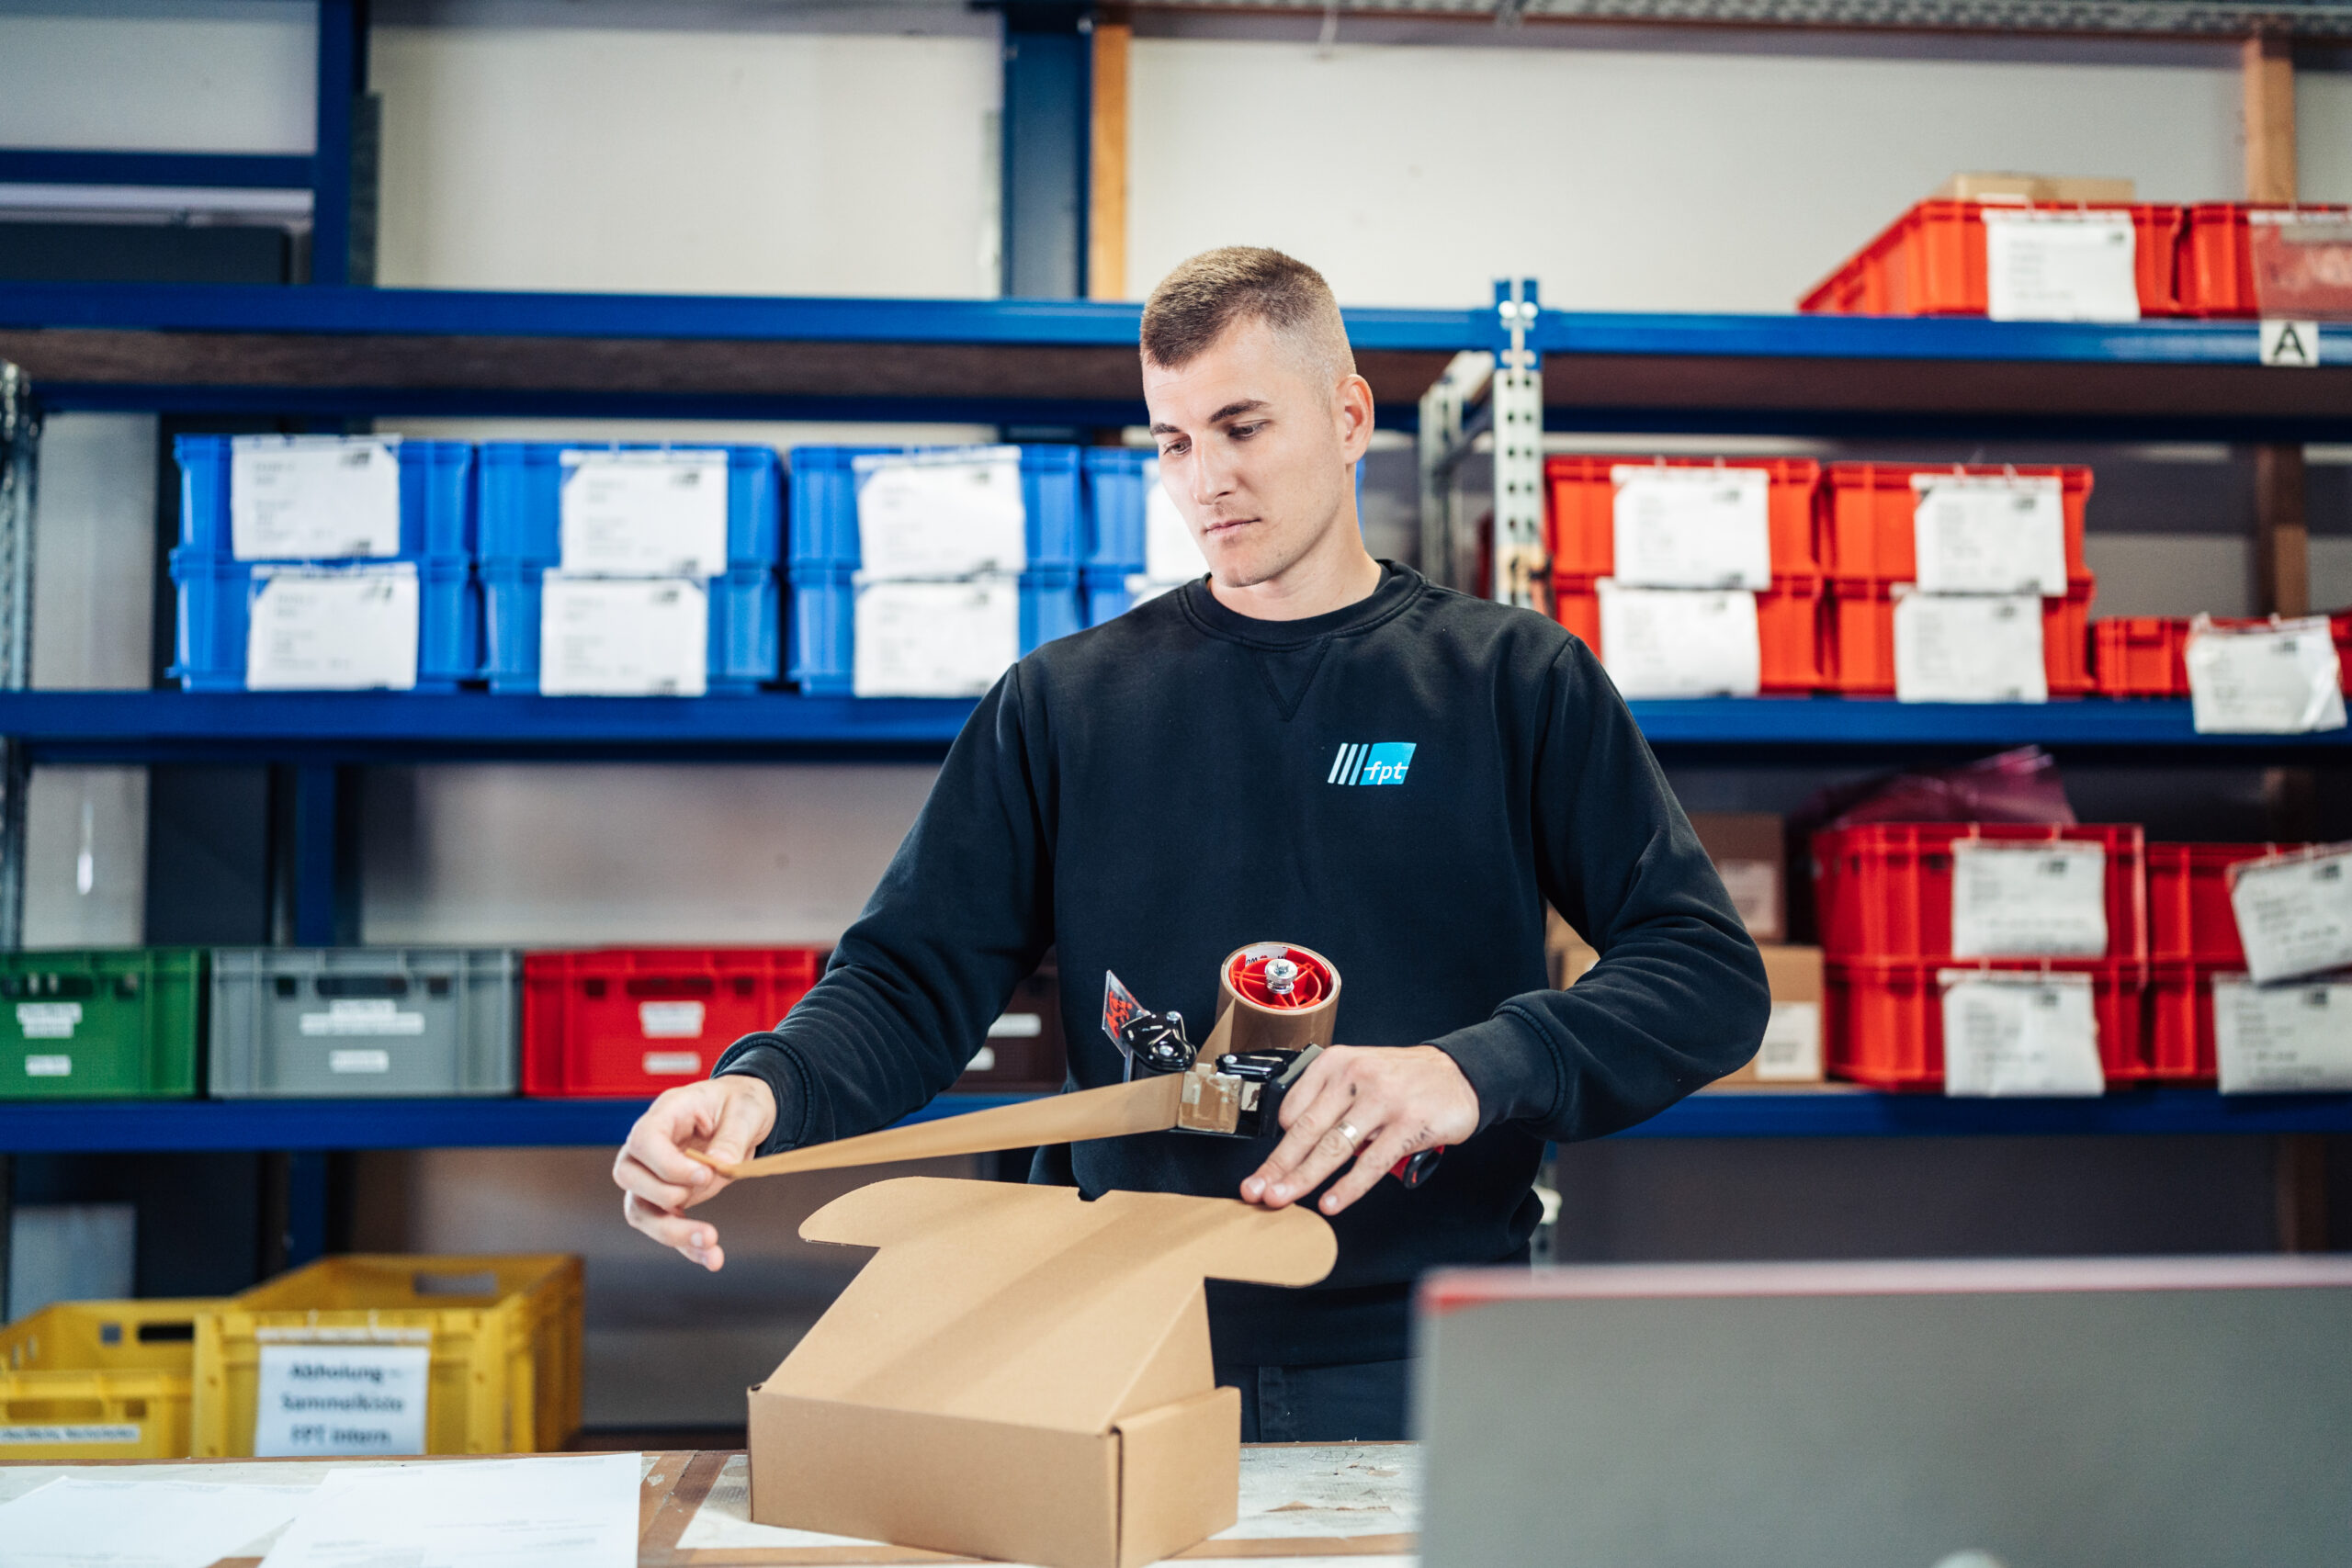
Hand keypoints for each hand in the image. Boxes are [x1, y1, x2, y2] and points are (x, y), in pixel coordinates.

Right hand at [614, 1074, 776, 1271]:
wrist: (745, 1115)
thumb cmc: (741, 1103)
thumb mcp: (747, 1110)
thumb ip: (733, 1136)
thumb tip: (720, 1166)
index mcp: (667, 1113)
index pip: (644, 1140)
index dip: (666, 1164)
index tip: (703, 1175)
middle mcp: (650, 1146)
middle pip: (629, 1177)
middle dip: (662, 1196)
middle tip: (704, 1191)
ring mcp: (654, 1174)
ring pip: (640, 1210)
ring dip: (671, 1232)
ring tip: (710, 1245)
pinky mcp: (667, 1199)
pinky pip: (666, 1226)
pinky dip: (686, 1246)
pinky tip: (711, 1258)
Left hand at [1239, 1045, 1478, 1216]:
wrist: (1458, 1074)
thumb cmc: (1402, 1080)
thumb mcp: (1358, 1073)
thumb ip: (1328, 1102)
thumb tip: (1293, 1147)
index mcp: (1336, 1063)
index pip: (1293, 1109)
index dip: (1277, 1145)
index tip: (1264, 1170)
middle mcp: (1356, 1077)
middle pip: (1306, 1130)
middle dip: (1277, 1165)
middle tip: (1256, 1190)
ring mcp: (1383, 1100)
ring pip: (1334, 1147)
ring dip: (1303, 1178)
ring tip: (1282, 1198)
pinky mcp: (1408, 1124)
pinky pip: (1371, 1162)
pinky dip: (1348, 1187)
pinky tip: (1331, 1202)